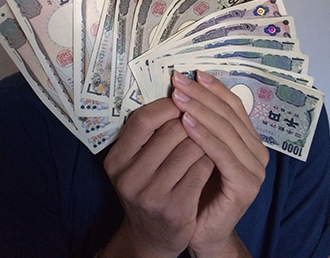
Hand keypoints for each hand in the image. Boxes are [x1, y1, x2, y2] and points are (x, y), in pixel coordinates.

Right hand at [103, 97, 213, 257]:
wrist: (152, 237)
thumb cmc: (148, 187)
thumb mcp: (136, 162)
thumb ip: (148, 134)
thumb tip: (177, 93)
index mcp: (116, 160)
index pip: (143, 120)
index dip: (167, 106)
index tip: (183, 99)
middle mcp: (129, 178)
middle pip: (171, 131)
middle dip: (191, 120)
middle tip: (201, 116)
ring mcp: (151, 196)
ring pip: (190, 149)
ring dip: (204, 139)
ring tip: (210, 135)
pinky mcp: (175, 210)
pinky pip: (201, 170)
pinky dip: (210, 159)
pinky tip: (213, 157)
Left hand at [170, 70, 269, 257]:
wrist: (204, 232)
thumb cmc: (200, 187)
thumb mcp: (202, 149)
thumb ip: (204, 125)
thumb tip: (187, 89)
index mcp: (250, 140)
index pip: (233, 105)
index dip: (214, 88)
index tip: (192, 73)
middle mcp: (258, 151)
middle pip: (229, 114)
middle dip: (202, 94)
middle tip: (179, 80)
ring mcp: (255, 169)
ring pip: (225, 130)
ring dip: (199, 110)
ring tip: (178, 97)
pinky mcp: (246, 185)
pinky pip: (222, 154)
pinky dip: (203, 136)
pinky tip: (185, 123)